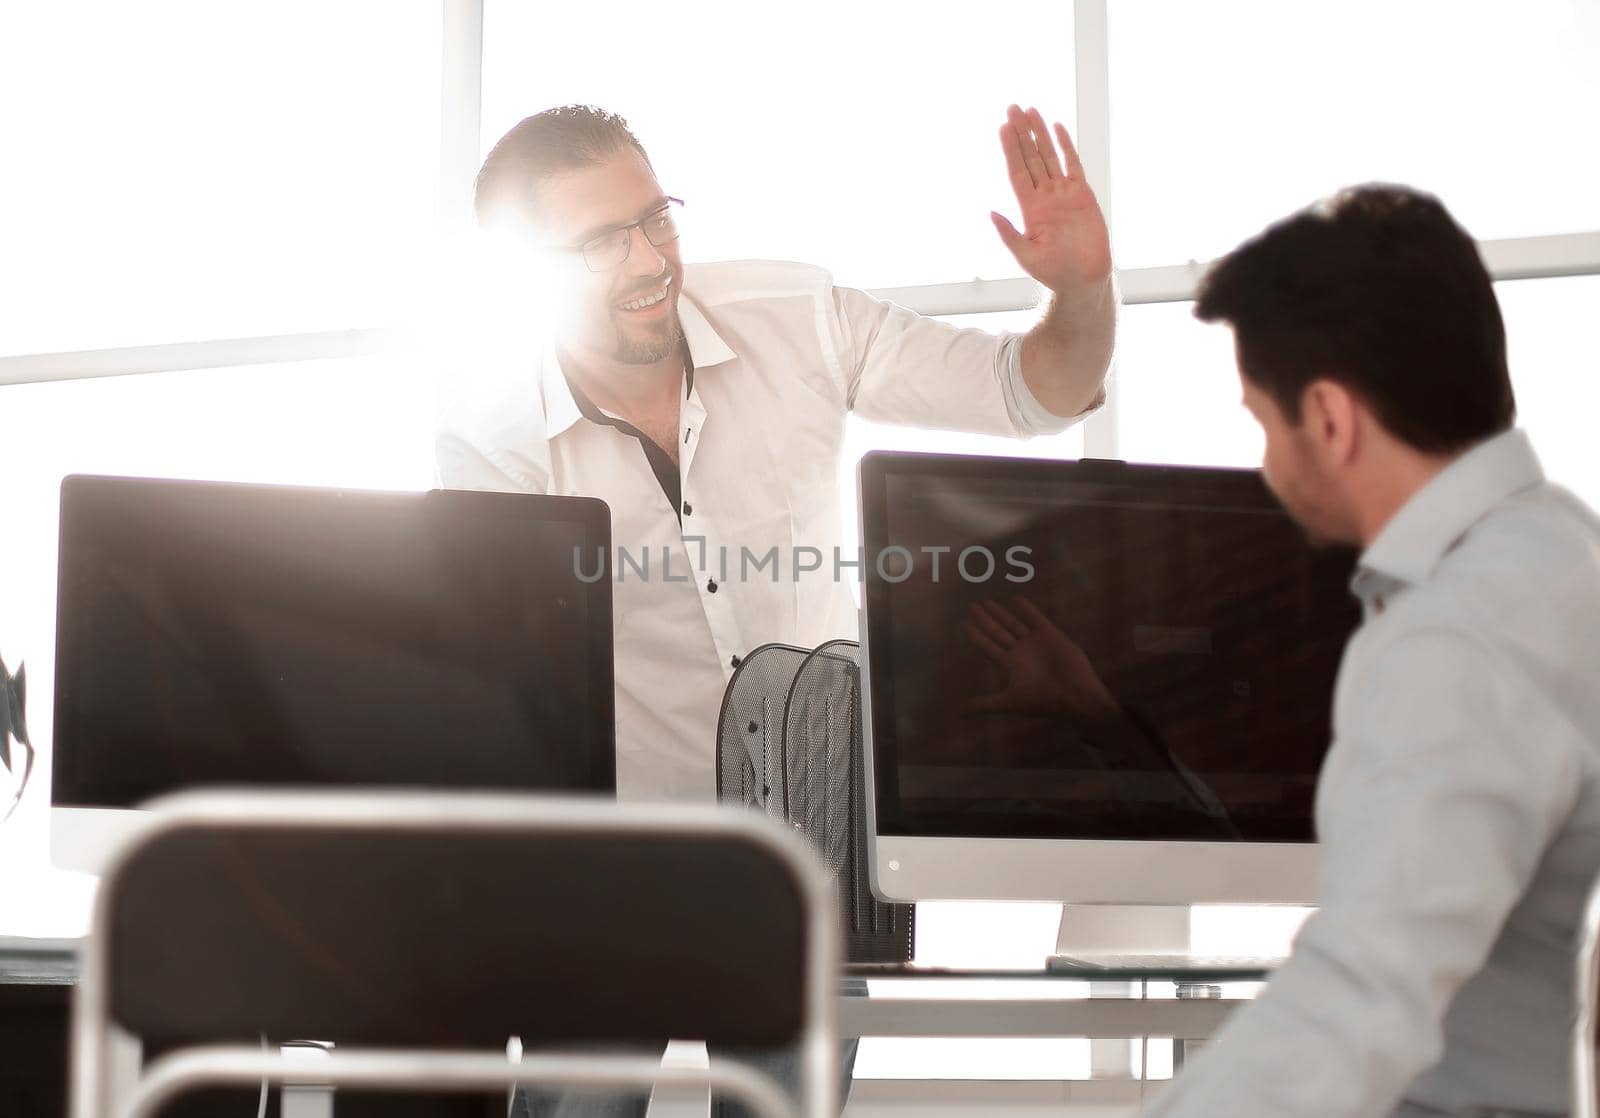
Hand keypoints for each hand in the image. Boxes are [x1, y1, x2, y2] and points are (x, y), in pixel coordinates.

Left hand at [963, 598, 1117, 718]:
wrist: (1074, 695)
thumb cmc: (1042, 700)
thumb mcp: (1009, 702)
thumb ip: (985, 704)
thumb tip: (959, 714)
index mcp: (1011, 665)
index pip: (988, 647)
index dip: (976, 636)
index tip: (963, 624)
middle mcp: (1021, 652)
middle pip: (998, 632)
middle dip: (984, 619)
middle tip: (971, 606)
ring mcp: (1035, 643)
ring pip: (1014, 623)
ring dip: (1001, 613)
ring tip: (987, 602)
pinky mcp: (1051, 635)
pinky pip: (1036, 618)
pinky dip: (1027, 609)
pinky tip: (1016, 599)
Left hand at [992, 105, 1111, 296]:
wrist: (1084, 278)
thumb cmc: (1054, 272)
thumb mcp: (1026, 255)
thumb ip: (1009, 234)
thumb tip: (991, 213)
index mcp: (1029, 209)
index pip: (1017, 171)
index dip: (1010, 149)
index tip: (1003, 127)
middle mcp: (1044, 197)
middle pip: (1030, 158)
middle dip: (1021, 133)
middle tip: (1012, 108)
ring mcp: (1063, 194)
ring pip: (1049, 156)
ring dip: (1039, 134)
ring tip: (1030, 111)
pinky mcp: (1082, 195)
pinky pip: (1072, 165)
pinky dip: (1065, 146)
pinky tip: (1057, 128)